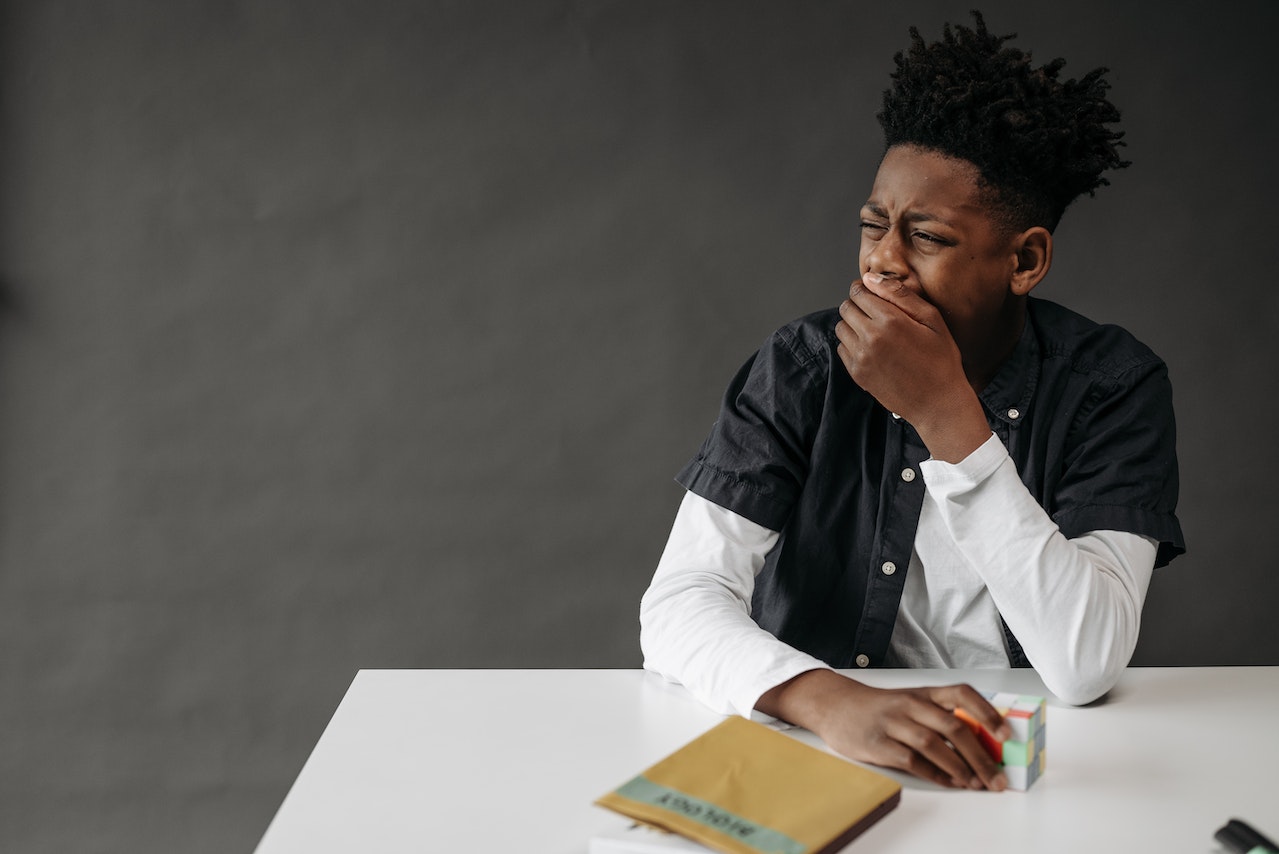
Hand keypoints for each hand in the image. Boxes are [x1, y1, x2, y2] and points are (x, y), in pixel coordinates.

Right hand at [757, 670, 1010, 790]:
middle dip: (981, 756)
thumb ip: (940, 716)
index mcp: (923, 692)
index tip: (1006, 734)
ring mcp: (894, 723)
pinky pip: (913, 762)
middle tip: (997, 777)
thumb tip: (982, 743)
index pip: (962, 694)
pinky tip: (950, 783)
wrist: (835, 706)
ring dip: (960, 768)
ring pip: (934, 745)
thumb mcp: (910, 702)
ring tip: (976, 784)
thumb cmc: (880, 707)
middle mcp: (911, 704)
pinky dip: (935, 775)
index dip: (987, 713)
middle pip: (954, 727)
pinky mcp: (879, 744)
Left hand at [835, 275, 988, 461]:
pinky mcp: (857, 374)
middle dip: (858, 305)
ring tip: (874, 330)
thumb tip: (870, 278)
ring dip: (853, 324)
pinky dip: (851, 344)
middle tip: (876, 312)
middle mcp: (870, 338)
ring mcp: (860, 358)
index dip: (865, 288)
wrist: (938, 403)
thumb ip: (900, 295)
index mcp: (890, 321)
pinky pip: (841, 349)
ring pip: (841, 328)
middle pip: (846, 308)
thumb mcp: (932, 319)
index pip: (859, 292)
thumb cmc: (941, 360)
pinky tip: (872, 348)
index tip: (873, 293)